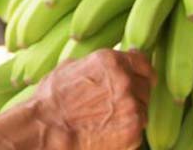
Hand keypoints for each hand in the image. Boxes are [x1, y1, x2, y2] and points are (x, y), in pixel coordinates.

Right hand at [25, 48, 154, 149]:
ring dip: (131, 112)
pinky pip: (138, 129)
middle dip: (134, 92)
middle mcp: (126, 80)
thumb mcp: (68, 69)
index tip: (140, 76)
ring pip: (142, 108)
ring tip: (107, 117)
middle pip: (144, 86)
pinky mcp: (134, 131)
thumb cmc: (51, 100)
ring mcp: (132, 107)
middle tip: (115, 101)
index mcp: (110, 61)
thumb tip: (99, 66)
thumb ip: (93, 65)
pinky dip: (127, 130)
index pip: (142, 62)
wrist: (48, 130)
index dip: (140, 70)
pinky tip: (108, 130)